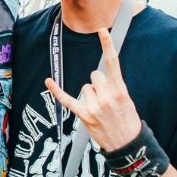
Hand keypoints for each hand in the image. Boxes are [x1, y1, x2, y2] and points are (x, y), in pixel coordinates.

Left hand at [44, 28, 140, 150]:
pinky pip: (68, 100)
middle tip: (107, 100)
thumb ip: (114, 86)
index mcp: (120, 89)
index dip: (107, 45)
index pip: (113, 62)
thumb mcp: (127, 100)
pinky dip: (57, 91)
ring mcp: (95, 106)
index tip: (103, 31)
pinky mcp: (85, 116)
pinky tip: (49, 81)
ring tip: (101, 110)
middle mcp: (106, 96)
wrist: (128, 145)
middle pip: (95, 75)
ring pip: (85, 87)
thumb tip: (98, 78)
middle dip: (99, 84)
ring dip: (91, 96)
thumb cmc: (128, 121)